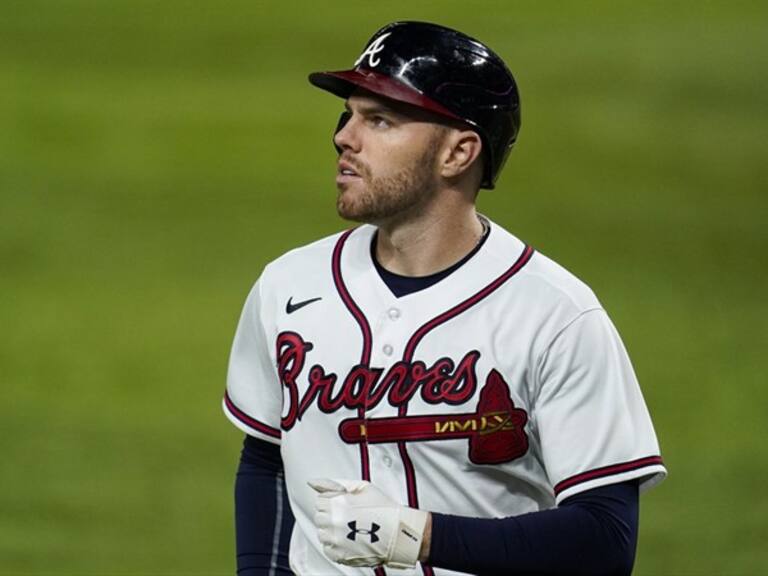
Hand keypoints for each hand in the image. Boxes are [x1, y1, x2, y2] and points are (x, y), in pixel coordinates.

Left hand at [309, 478, 428, 568]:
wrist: (398, 533)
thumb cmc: (383, 509)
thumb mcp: (361, 487)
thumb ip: (334, 483)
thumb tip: (313, 483)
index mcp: (337, 503)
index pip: (320, 501)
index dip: (333, 501)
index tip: (345, 505)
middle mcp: (333, 522)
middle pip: (319, 517)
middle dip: (331, 515)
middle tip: (349, 517)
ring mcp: (335, 540)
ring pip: (322, 534)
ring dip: (332, 530)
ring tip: (351, 529)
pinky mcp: (339, 555)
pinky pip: (327, 549)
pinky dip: (335, 545)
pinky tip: (350, 540)